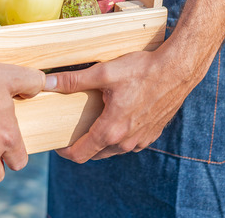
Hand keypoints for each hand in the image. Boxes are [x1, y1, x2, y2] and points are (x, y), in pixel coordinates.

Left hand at [44, 50, 199, 162]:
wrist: (178, 70)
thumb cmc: (142, 70)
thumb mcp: (104, 72)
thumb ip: (73, 80)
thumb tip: (46, 82)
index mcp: (110, 130)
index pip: (79, 154)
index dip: (64, 152)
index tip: (57, 143)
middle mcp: (126, 142)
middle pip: (95, 154)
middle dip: (82, 146)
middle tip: (72, 129)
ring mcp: (141, 140)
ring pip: (113, 149)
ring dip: (101, 141)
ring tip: (94, 122)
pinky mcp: (152, 134)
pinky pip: (129, 143)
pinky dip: (119, 136)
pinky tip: (117, 118)